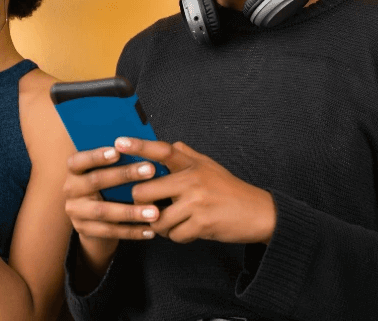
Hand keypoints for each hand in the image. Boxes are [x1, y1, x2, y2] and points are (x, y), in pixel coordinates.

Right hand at [64, 145, 161, 241]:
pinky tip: (150, 230)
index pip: (79, 160)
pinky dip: (132, 231)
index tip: (117, 151)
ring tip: (155, 211)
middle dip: (125, 175)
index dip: (96, 156)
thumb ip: (118, 160)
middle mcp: (71, 189)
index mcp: (74, 170)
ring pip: (104, 211)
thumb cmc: (107, 185)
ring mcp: (76, 212)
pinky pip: (110, 232)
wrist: (92, 219)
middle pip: (96, 181)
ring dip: (131, 211)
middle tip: (151, 169)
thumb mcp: (106, 171)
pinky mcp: (84, 230)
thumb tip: (143, 145)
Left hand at [121, 137, 275, 244]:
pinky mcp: (202, 223)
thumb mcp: (211, 166)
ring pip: (157, 218)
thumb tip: (172, 143)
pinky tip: (189, 230)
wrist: (259, 213)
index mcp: (193, 164)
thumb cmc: (231, 190)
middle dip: (142, 205)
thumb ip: (189, 155)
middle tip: (151, 208)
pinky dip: (178, 236)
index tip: (119, 142)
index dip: (139, 146)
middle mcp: (193, 179)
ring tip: (174, 223)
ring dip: (161, 226)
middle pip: (144, 191)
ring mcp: (196, 201)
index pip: (162, 151)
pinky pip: (173, 235)